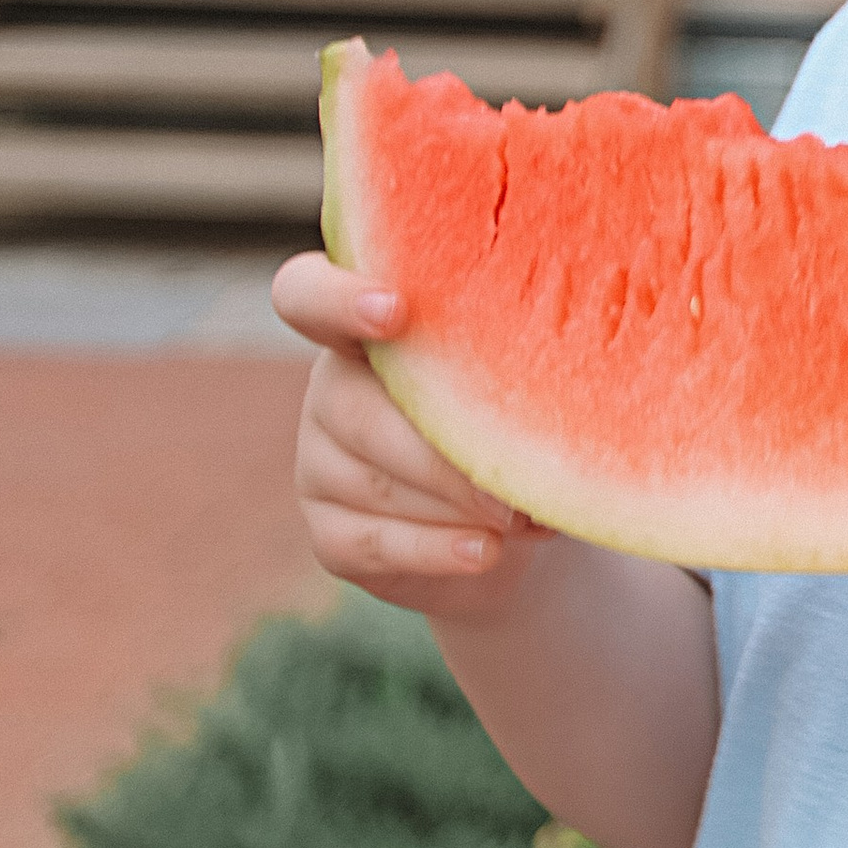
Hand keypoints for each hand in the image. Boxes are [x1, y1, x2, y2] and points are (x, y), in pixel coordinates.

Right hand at [270, 253, 552, 623]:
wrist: (508, 528)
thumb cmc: (511, 429)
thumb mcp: (513, 386)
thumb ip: (506, 367)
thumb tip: (541, 396)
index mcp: (366, 333)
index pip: (306, 295)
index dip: (337, 299)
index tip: (395, 310)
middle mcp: (330, 392)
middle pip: (357, 412)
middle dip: (443, 452)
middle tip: (515, 479)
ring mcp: (319, 465)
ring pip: (377, 483)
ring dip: (458, 504)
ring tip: (524, 516)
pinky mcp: (330, 534)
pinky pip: (376, 543)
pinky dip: (438, 550)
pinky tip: (485, 552)